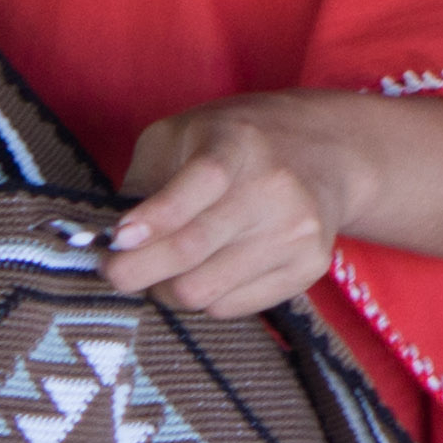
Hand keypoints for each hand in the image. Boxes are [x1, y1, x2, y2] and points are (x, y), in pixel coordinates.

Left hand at [106, 96, 359, 319]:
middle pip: (191, 251)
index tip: (116, 239)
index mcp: (236, 143)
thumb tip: (113, 239)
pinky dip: (204, 298)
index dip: (153, 218)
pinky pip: (231, 308)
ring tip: (162, 270)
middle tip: (115, 271)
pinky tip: (203, 273)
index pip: (200, 183)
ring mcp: (295, 232)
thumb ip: (145, 179)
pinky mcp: (308, 268)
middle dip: (136, 270)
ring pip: (204, 291)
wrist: (328, 152)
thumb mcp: (182, 134)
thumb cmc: (236, 142)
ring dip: (166, 289)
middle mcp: (272, 189)